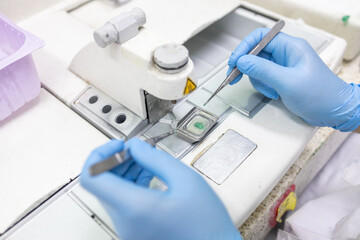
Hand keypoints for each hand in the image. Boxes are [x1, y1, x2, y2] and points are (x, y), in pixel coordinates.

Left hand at [80, 139, 241, 239]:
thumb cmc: (207, 225)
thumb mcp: (186, 181)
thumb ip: (156, 159)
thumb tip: (135, 146)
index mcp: (135, 208)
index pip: (92, 177)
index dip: (100, 154)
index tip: (117, 145)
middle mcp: (125, 222)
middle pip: (102, 182)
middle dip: (117, 159)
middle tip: (136, 149)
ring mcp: (128, 228)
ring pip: (112, 191)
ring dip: (124, 170)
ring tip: (146, 159)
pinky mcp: (135, 230)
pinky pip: (123, 201)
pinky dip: (131, 183)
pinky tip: (148, 173)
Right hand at [228, 28, 359, 131]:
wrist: (334, 112)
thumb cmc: (320, 95)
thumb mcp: (288, 82)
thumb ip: (263, 70)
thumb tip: (242, 61)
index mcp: (291, 47)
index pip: (260, 37)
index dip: (244, 47)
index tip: (234, 61)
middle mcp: (286, 54)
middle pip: (256, 53)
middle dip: (246, 66)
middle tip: (234, 77)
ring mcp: (284, 67)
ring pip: (258, 68)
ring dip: (258, 81)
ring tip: (269, 91)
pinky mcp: (282, 78)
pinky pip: (264, 78)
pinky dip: (264, 87)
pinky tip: (274, 94)